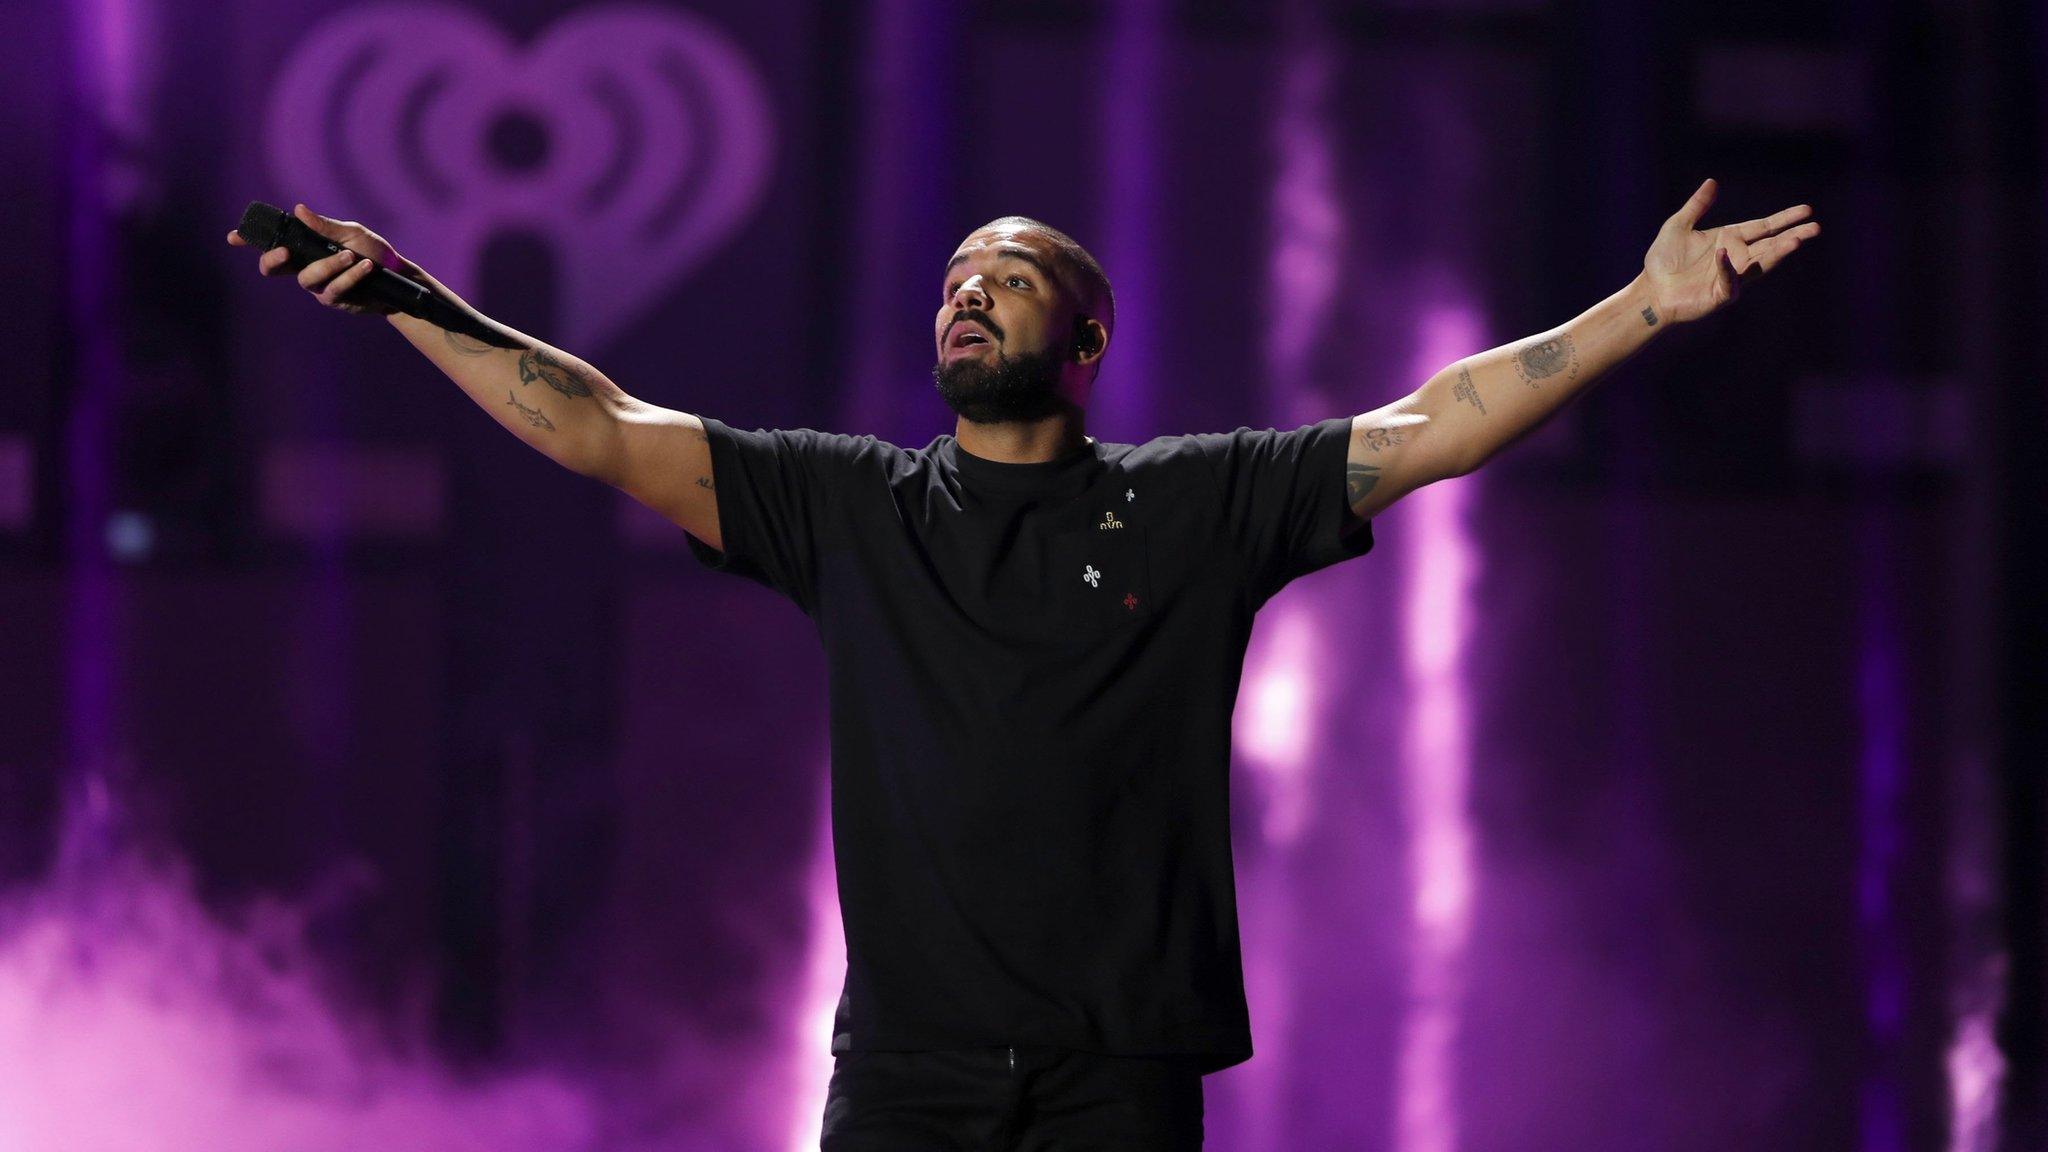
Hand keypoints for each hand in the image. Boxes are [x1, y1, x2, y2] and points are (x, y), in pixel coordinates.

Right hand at [225, 203, 408, 314]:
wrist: (399, 277)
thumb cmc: (373, 252)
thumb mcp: (352, 233)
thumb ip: (325, 226)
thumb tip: (298, 209)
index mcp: (305, 248)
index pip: (272, 244)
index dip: (250, 242)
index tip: (233, 237)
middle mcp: (305, 268)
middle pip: (273, 269)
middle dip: (273, 260)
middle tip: (284, 251)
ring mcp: (318, 287)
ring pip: (307, 278)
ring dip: (329, 265)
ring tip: (352, 255)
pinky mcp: (334, 301)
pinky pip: (334, 289)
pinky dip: (349, 276)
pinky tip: (364, 267)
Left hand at [1641, 178, 1819, 324]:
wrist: (1650, 290)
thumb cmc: (1664, 260)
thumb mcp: (1678, 226)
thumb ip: (1697, 206)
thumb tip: (1712, 182)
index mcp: (1730, 239)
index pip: (1764, 227)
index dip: (1784, 219)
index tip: (1807, 210)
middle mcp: (1737, 257)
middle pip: (1771, 244)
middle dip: (1793, 236)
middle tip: (1815, 228)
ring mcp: (1732, 277)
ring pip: (1760, 264)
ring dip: (1777, 253)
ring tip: (1795, 242)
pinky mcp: (1721, 295)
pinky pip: (1730, 281)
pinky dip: (1728, 269)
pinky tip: (1725, 254)